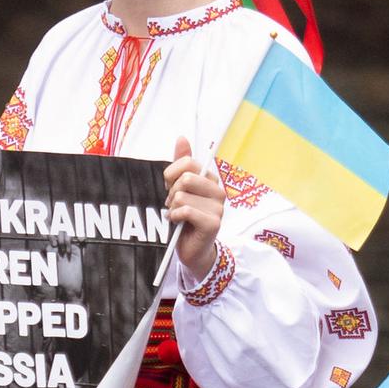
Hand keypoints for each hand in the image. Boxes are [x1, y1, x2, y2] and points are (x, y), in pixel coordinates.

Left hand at [164, 136, 225, 279]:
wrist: (192, 250)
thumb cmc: (185, 217)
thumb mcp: (180, 188)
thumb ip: (181, 164)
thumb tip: (182, 137)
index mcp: (210, 179)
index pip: (188, 162)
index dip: (172, 174)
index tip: (171, 187)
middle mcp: (218, 191)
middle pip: (186, 178)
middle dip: (171, 193)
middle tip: (173, 204)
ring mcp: (218, 208)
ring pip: (182, 196)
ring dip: (173, 208)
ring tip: (177, 215)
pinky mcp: (213, 223)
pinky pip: (186, 211)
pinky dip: (175, 217)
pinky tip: (177, 222)